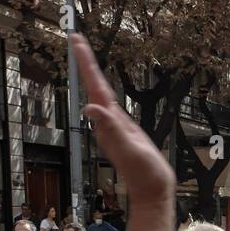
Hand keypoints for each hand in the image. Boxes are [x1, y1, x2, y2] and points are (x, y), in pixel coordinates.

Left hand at [70, 34, 174, 199]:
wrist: (153, 192)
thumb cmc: (145, 174)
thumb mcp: (129, 149)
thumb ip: (111, 129)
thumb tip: (89, 108)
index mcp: (108, 123)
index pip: (94, 88)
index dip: (86, 64)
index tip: (76, 41)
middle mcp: (107, 123)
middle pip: (94, 87)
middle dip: (85, 63)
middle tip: (76, 38)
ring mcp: (115, 127)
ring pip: (101, 94)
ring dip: (92, 75)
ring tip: (85, 55)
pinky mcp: (124, 131)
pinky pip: (111, 105)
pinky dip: (105, 90)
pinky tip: (103, 88)